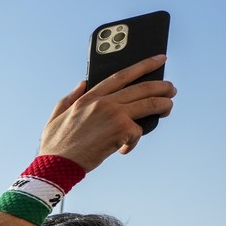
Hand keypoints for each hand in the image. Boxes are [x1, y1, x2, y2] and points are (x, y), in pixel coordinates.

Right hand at [39, 55, 174, 166]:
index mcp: (88, 97)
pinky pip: (139, 131)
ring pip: (150, 104)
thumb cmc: (55, 146)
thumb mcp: (56, 117)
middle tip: (171, 89)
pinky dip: (134, 141)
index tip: (159, 59)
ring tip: (167, 109)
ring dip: (164, 105)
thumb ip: (69, 98)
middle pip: (143, 87)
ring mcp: (115, 114)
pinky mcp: (122, 130)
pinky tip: (123, 149)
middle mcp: (104, 102)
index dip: (144, 65)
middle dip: (162, 86)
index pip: (122, 75)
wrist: (56, 166)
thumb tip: (82, 83)